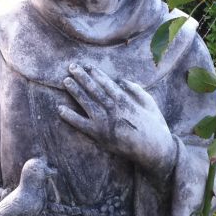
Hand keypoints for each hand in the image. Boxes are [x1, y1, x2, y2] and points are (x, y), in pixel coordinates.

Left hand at [58, 63, 175, 179]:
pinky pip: (81, 125)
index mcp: (124, 100)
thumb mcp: (150, 103)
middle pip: (94, 89)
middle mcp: (112, 109)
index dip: (95, 73)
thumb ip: (136, 91)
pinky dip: (70, 117)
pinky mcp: (99, 136)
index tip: (87, 66)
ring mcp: (104, 122)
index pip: (106, 83)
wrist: (154, 150)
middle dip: (82, 77)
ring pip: (86, 103)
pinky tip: (60, 109)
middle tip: (71, 66)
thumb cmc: (155, 126)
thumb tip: (122, 81)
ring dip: (75, 91)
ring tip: (65, 80)